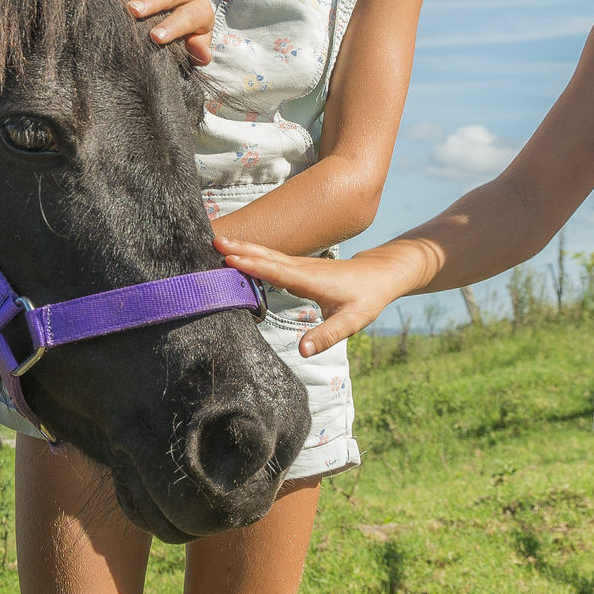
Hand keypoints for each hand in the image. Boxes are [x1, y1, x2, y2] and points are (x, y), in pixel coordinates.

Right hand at [103, 0, 212, 64]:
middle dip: (152, 0)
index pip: (188, 15)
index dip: (173, 25)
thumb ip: (198, 49)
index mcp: (197, 7)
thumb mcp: (196, 41)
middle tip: (134, 10)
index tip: (155, 37)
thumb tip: (201, 54)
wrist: (182, 6)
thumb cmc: (185, 31)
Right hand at [213, 237, 411, 356]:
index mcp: (310, 279)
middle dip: (240, 249)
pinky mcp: (299, 266)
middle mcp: (301, 267)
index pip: (277, 271)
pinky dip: (253, 252)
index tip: (229, 259)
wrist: (379, 275)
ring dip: (243, 247)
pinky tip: (240, 253)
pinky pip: (271, 257)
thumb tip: (302, 352)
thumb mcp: (351, 322)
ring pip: (267, 254)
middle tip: (213, 241)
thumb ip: (326, 336)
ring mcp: (299, 264)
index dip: (253, 265)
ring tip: (218, 241)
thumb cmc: (366, 298)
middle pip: (267, 256)